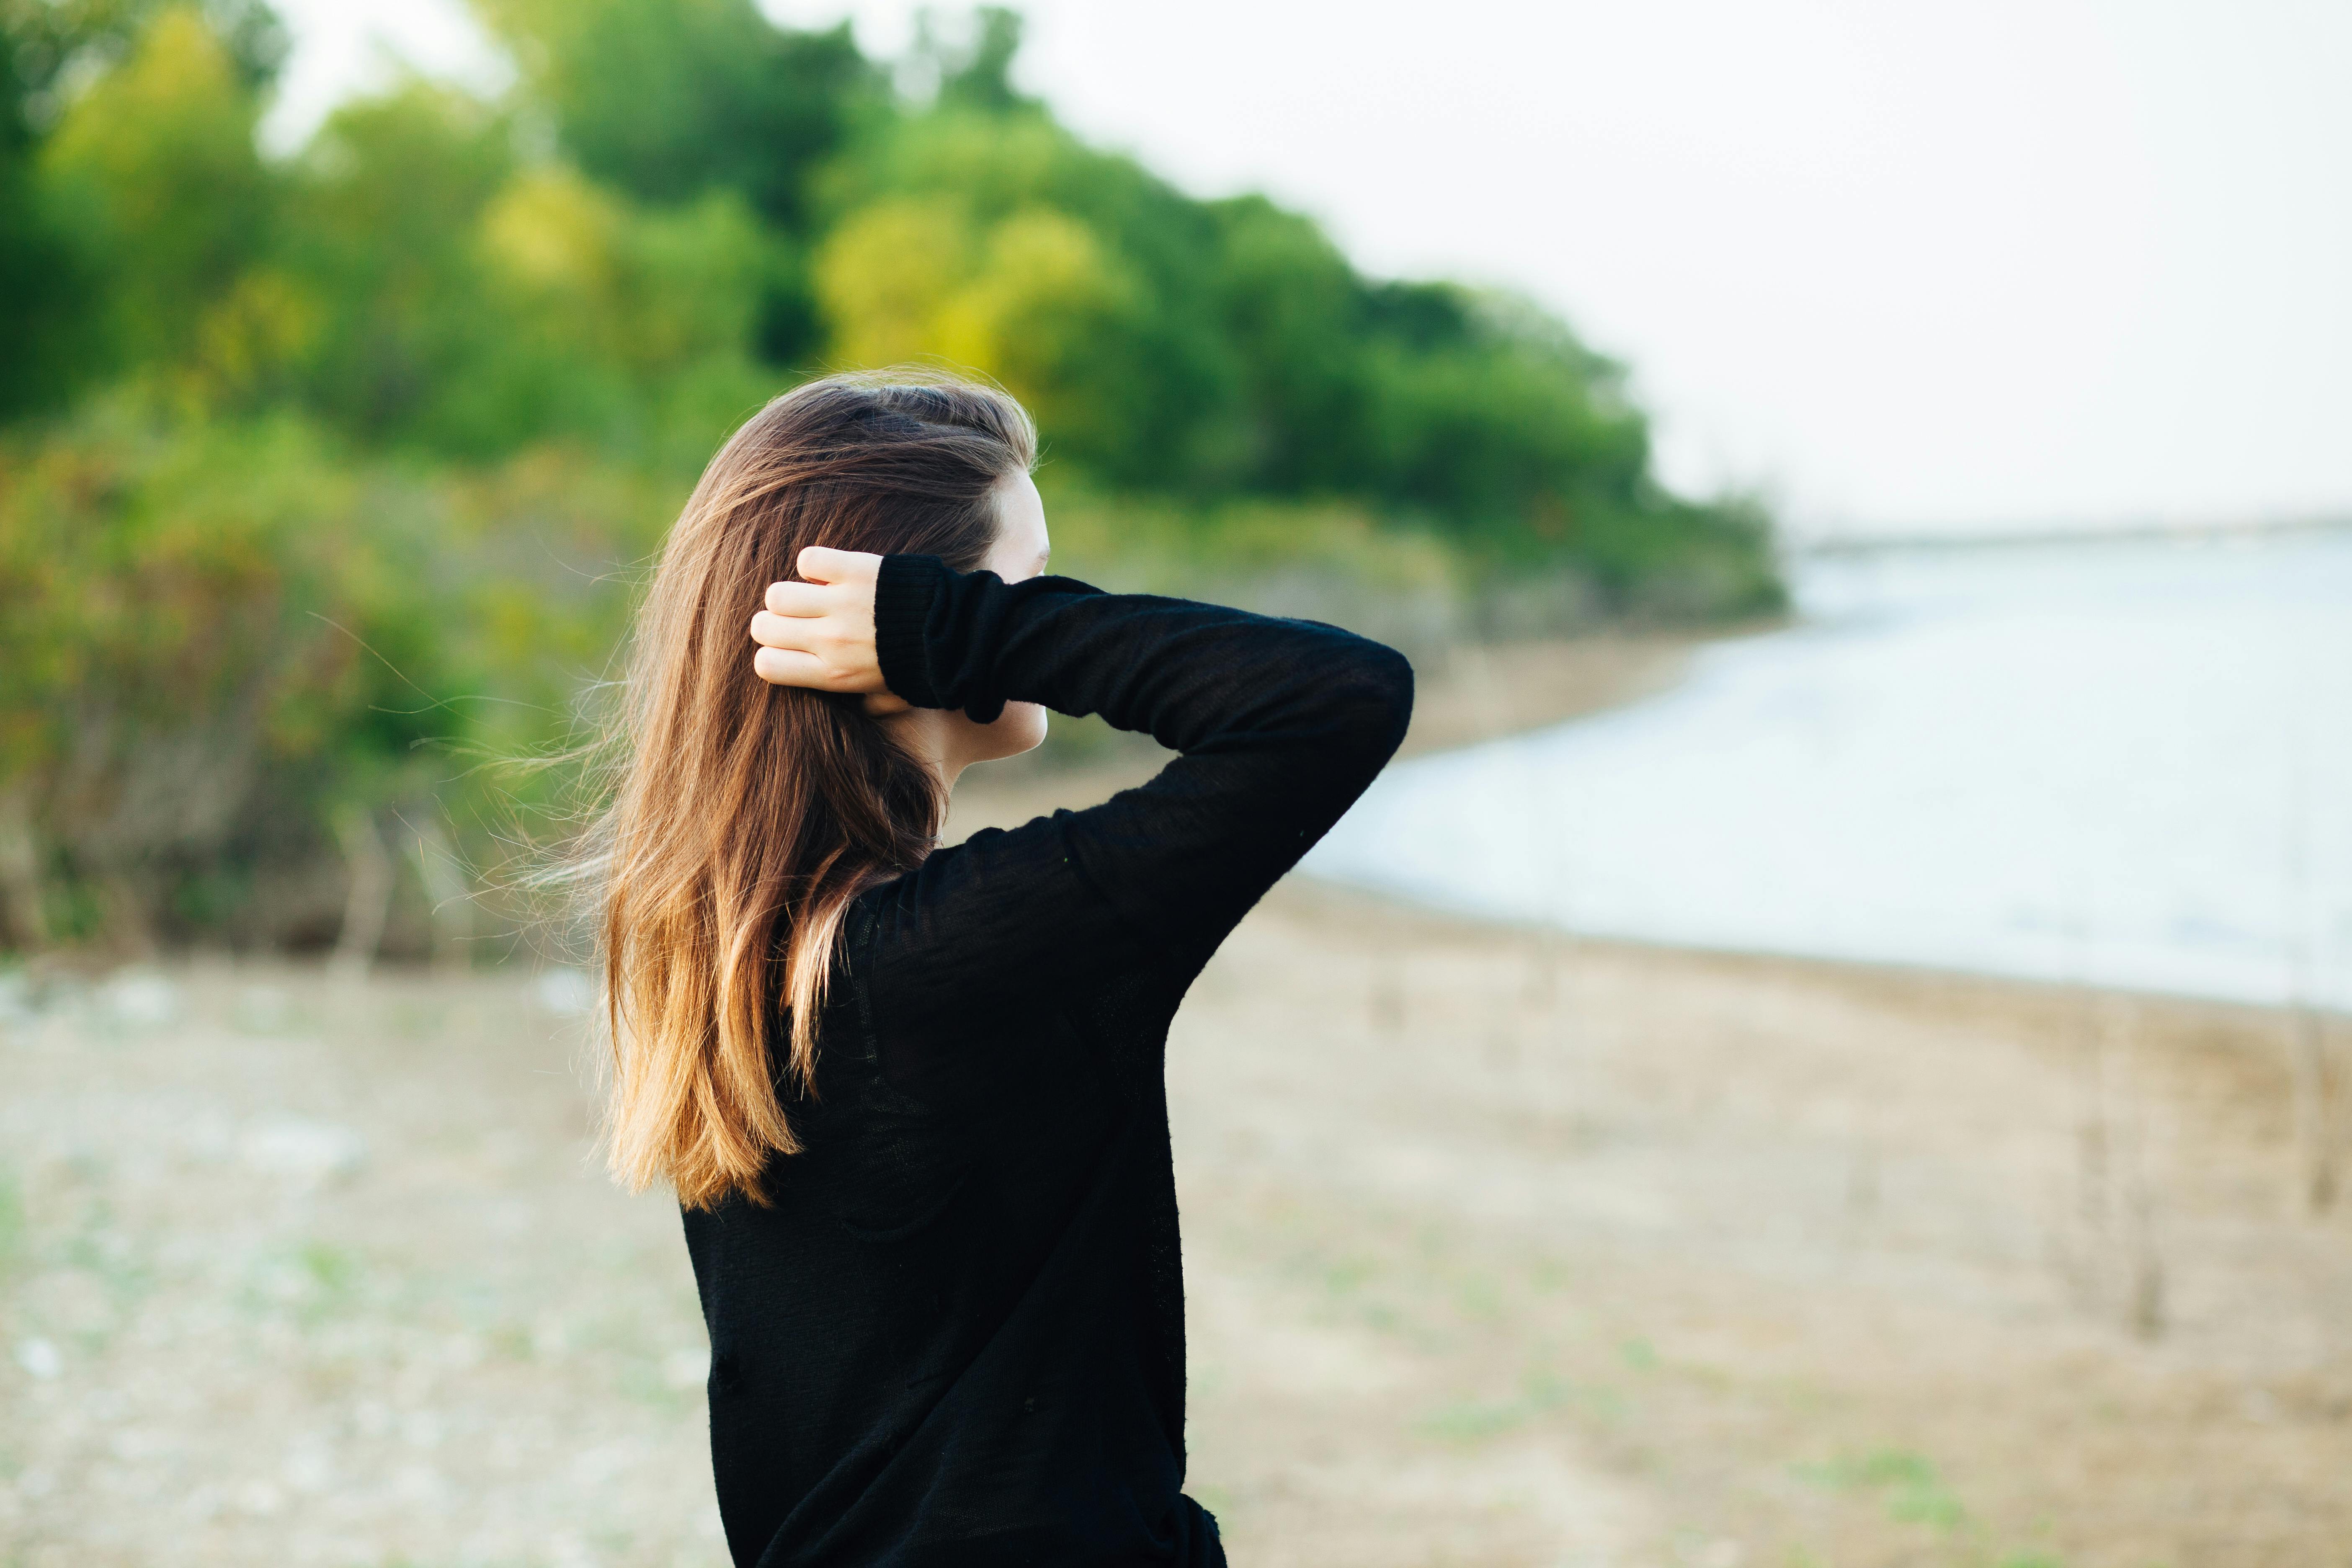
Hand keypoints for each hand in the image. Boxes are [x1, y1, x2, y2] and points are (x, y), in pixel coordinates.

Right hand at [748, 547, 910, 715]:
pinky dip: (815, 564)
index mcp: (834, 675)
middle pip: (763, 627)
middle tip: (798, 620)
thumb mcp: (892, 700)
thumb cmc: (926, 669)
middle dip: (775, 624)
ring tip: (813, 596)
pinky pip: (809, 560)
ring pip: (777, 594)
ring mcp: (841, 604)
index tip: (789, 649)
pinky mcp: (855, 571)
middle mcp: (830, 640)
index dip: (771, 655)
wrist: (961, 633)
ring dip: (791, 594)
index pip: (767, 665)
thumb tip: (849, 706)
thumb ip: (864, 705)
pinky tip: (832, 574)